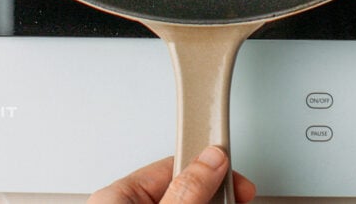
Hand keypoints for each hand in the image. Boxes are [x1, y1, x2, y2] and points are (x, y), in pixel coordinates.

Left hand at [89, 146, 255, 203]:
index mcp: (117, 195)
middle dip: (215, 193)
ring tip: (231, 203)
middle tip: (237, 200)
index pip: (176, 164)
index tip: (238, 178)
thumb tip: (212, 157)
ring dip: (213, 203)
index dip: (212, 167)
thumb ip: (187, 190)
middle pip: (185, 187)